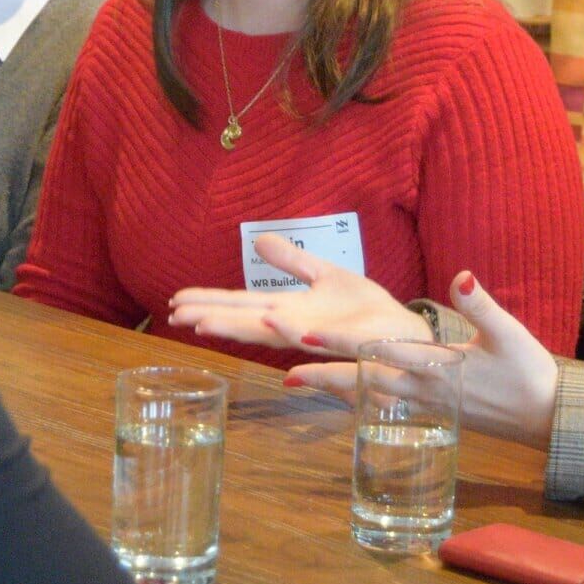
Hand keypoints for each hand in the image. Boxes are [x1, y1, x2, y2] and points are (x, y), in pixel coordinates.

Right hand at [168, 233, 432, 353]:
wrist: (407, 336)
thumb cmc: (369, 313)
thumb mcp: (326, 277)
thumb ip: (293, 261)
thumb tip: (258, 240)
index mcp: (293, 311)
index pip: (244, 306)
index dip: (211, 303)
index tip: (176, 302)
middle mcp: (300, 328)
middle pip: (248, 323)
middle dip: (213, 319)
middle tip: (176, 317)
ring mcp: (324, 338)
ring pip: (277, 336)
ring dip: (242, 331)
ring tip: (207, 326)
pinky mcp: (353, 344)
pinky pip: (325, 339)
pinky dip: (299, 332)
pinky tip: (277, 321)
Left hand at [286, 269, 560, 448]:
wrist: (545, 416)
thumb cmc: (529, 371)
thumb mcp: (509, 332)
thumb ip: (481, 305)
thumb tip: (462, 275)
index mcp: (439, 366)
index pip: (383, 351)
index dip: (343, 343)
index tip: (308, 337)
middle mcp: (425, 388)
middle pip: (365, 381)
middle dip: (326, 377)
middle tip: (287, 374)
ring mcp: (427, 404)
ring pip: (371, 396)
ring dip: (335, 390)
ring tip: (297, 382)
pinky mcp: (431, 411)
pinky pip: (386, 406)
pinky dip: (358, 400)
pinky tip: (339, 396)